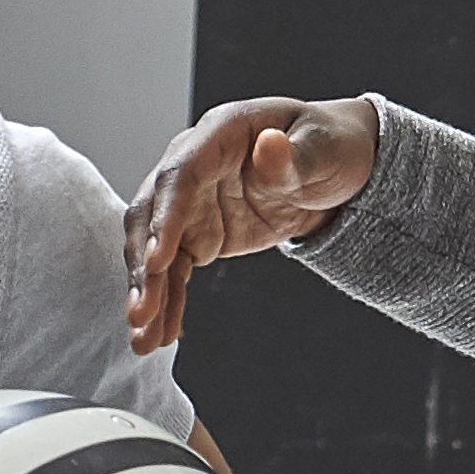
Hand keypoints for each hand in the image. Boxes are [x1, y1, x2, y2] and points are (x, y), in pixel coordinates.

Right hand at [122, 95, 383, 351]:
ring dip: (147, 294)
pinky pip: (174, 272)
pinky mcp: (198, 236)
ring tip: (144, 338)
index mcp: (219, 134)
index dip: (165, 217)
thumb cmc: (330, 145)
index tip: (156, 260)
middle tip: (140, 311)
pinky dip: (168, 302)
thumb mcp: (323, 148)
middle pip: (151, 215)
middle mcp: (192, 167)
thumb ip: (294, 155)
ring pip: (154, 250)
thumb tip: (269, 146)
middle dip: (143, 266)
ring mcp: (191, 204)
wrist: (334, 168)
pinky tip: (162, 334)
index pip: (179, 175)